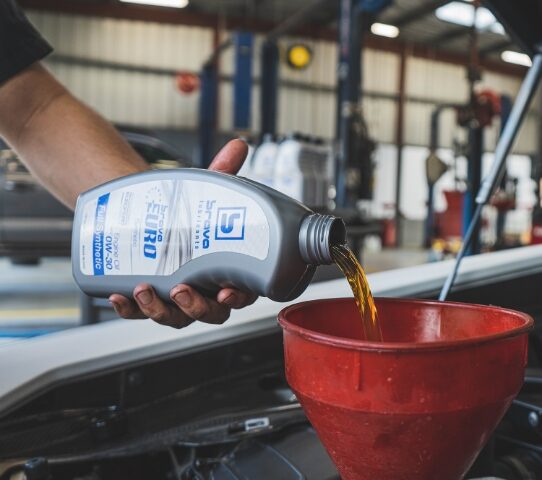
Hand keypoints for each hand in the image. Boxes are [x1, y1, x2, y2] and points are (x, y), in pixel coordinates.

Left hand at [109, 139, 257, 327]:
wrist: (147, 205)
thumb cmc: (185, 206)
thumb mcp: (204, 191)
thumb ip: (223, 172)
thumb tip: (238, 146)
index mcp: (226, 269)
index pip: (241, 293)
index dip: (237, 299)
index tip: (227, 292)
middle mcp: (203, 287)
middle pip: (208, 313)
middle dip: (196, 308)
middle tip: (183, 290)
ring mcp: (174, 295)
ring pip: (174, 317)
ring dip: (159, 311)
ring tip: (144, 291)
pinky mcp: (147, 294)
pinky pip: (139, 312)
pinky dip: (129, 310)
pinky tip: (118, 296)